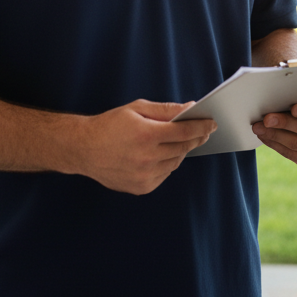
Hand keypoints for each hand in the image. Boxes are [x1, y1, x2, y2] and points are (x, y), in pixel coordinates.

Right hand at [80, 100, 216, 194]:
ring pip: (175, 162)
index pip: (184, 131)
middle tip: (204, 131)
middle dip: (196, 137)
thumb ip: (166, 110)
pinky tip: (162, 154)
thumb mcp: (137, 109)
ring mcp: (144, 175)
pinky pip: (165, 174)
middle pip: (183, 147)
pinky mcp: (142, 187)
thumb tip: (190, 108)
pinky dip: (168, 164)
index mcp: (146, 134)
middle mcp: (146, 157)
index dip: (201, 126)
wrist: (84, 150)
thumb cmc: (110, 125)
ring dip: (181, 151)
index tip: (212, 123)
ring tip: (181, 141)